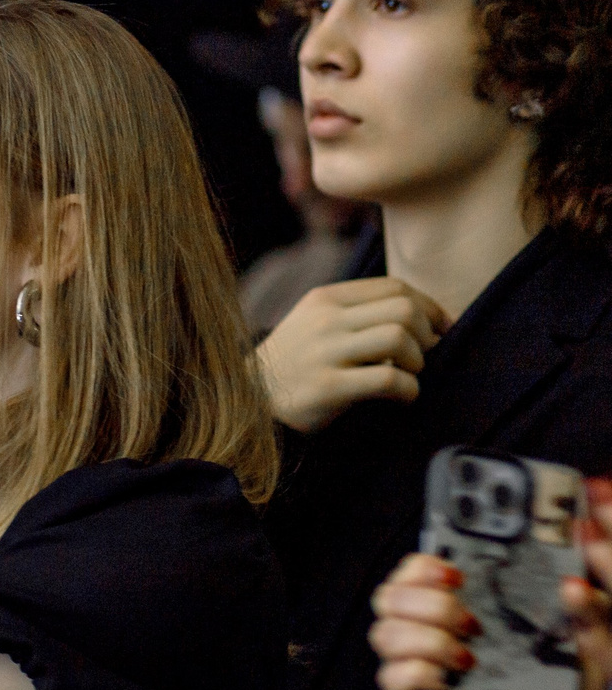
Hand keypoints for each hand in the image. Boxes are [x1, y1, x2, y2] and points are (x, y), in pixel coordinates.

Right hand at [257, 277, 447, 433]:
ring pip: (398, 339)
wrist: (248, 402)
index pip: (395, 287)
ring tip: (410, 374)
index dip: (429, 306)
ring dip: (418, 360)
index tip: (440, 328)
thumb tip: (423, 315)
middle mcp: (325, 321)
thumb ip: (356, 311)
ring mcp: (324, 353)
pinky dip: (409, 389)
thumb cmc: (293, 364)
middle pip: (404, 310)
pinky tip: (404, 397)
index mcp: (325, 299)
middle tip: (426, 355)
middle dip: (428, 334)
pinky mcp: (327, 388)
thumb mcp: (314, 323)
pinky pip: (387, 379)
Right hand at [371, 525, 611, 689]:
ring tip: (469, 658)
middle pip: (390, 596)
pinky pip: (392, 676)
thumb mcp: (590, 652)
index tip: (458, 572)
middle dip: (429, 602)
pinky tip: (452, 682)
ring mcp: (419, 670)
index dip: (425, 564)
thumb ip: (590, 615)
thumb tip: (573, 585)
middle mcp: (432, 636)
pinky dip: (420, 672)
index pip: (416, 572)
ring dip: (427, 638)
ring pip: (385, 633)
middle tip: (471, 624)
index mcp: (464, 612)